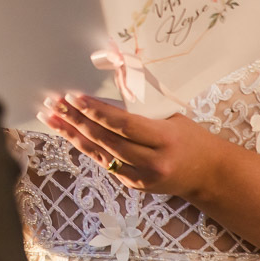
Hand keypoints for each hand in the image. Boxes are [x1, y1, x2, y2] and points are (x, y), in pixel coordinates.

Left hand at [38, 92, 226, 199]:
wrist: (208, 174)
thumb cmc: (191, 138)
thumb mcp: (172, 117)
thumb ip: (143, 106)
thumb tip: (114, 76)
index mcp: (165, 140)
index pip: (124, 125)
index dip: (96, 111)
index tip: (74, 97)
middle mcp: (152, 163)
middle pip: (106, 139)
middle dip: (77, 120)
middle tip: (55, 103)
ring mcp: (141, 177)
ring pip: (99, 153)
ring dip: (72, 134)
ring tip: (51, 117)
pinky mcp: (132, 184)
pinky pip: (104, 162)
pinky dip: (84, 146)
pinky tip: (68, 132)